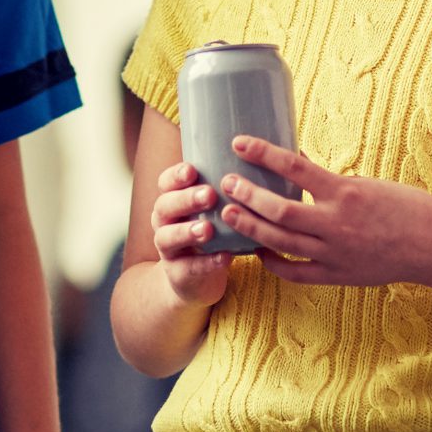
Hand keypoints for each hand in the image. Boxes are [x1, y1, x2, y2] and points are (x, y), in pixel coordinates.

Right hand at [148, 160, 233, 307]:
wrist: (193, 278)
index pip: (165, 182)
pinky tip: (224, 258)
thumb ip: (227, 186)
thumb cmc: (211, 231)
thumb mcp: (212, 208)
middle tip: (208, 195)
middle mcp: (164, 222)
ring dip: (187, 231)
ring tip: (207, 229)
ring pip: (168, 237)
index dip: (175, 175)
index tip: (192, 169)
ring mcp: (168, 249)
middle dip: (185, 199)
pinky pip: (188, 268)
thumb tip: (266, 153)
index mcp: (172, 200)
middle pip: (164, 206)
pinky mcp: (178, 274)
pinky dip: (206, 263)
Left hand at [216, 135, 431, 288]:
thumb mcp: (370, 183)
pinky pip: (296, 272)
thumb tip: (298, 168)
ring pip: (281, 242)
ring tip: (229, 213)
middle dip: (247, 195)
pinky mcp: (338, 275)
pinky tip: (260, 253)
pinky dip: (274, 263)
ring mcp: (335, 253)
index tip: (239, 142)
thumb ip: (333, 183)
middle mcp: (337, 224)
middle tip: (226, 183)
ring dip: (251, 226)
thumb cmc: (408, 208)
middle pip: (279, 210)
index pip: (294, 167)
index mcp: (346, 192)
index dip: (262, 153)